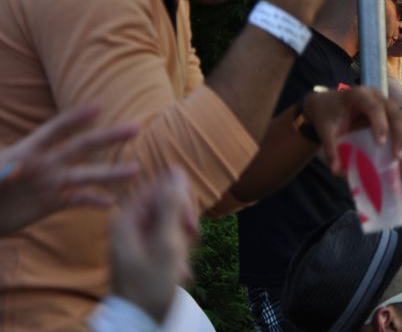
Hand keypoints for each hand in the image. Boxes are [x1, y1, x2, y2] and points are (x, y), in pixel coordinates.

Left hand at [0, 106, 138, 235]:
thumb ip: (1, 172)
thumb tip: (9, 170)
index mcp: (28, 150)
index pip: (56, 130)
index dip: (76, 119)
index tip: (99, 107)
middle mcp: (47, 163)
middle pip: (82, 146)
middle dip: (108, 137)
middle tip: (134, 128)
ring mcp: (53, 181)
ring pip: (87, 174)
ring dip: (112, 172)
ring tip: (135, 170)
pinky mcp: (53, 202)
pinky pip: (78, 199)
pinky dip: (95, 201)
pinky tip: (112, 203)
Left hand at [110, 168, 197, 323]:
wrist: (142, 320)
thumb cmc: (151, 284)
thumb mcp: (165, 242)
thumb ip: (171, 204)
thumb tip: (176, 169)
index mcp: (126, 217)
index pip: (160, 186)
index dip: (180, 200)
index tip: (191, 222)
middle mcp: (129, 222)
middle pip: (166, 201)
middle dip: (182, 220)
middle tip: (190, 239)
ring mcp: (137, 235)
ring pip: (171, 218)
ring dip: (183, 237)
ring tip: (181, 261)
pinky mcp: (145, 246)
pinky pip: (168, 234)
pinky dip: (178, 248)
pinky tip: (179, 267)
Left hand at [303, 87, 401, 174]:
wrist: (327, 105)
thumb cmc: (326, 114)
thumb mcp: (324, 129)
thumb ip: (330, 148)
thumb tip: (337, 171)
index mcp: (360, 95)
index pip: (374, 107)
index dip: (380, 124)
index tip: (380, 143)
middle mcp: (378, 98)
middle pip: (396, 115)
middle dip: (401, 138)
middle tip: (399, 159)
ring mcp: (386, 108)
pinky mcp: (389, 120)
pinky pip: (401, 134)